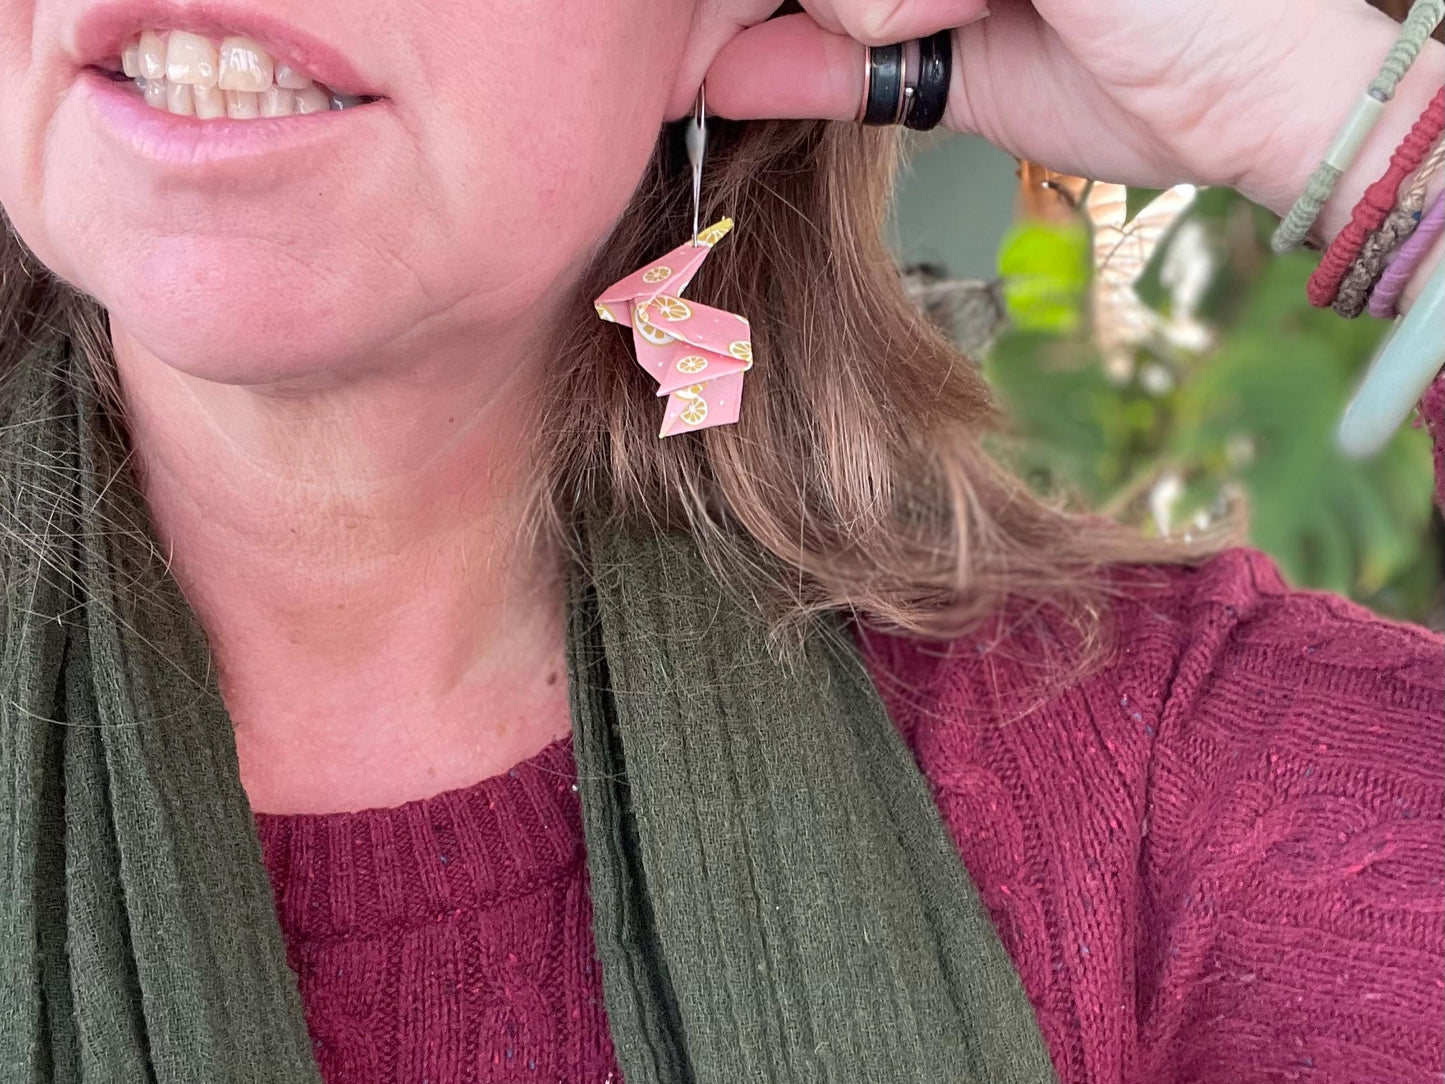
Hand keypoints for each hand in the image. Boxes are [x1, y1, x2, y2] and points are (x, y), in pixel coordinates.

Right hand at [699, 0, 1437, 217]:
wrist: (1246, 104)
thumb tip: (857, 10)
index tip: (730, 5)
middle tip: (692, 33)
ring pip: (816, 8)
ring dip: (757, 29)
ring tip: (739, 56)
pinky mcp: (936, 72)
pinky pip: (841, 74)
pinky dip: (786, 78)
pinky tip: (728, 81)